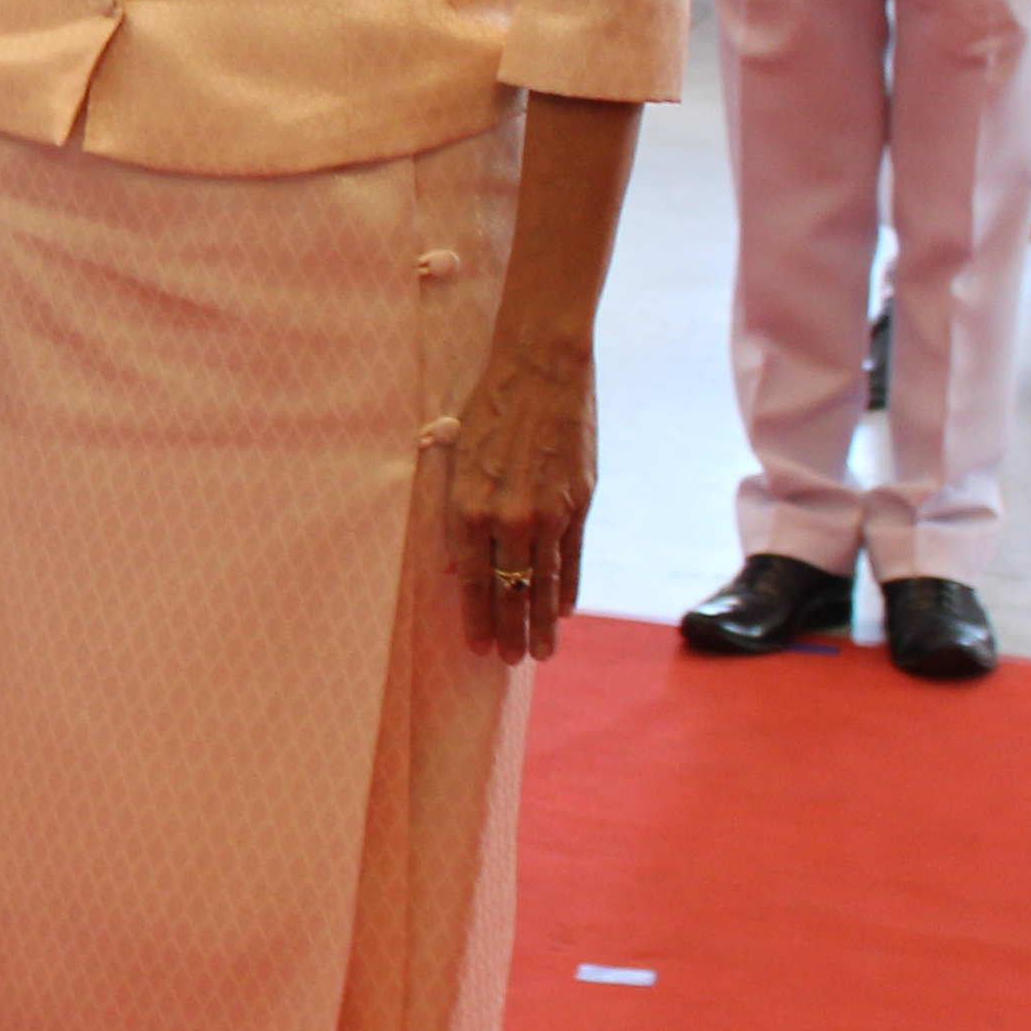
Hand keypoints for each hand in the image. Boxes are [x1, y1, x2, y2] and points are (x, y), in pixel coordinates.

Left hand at [446, 338, 595, 662]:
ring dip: (541, 621)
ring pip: (544, 582)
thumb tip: (451, 560)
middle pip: (509, 590)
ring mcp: (548, 513)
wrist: (540, 369)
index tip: (479, 646)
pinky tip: (563, 611)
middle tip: (512, 661)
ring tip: (542, 653)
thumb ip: (454, 509)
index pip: (471, 579)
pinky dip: (568, 587)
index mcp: (467, 507)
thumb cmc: (488, 408)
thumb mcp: (454, 456)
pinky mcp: (579, 502)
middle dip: (510, 630)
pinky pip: (572, 557)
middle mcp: (508, 517)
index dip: (475, 616)